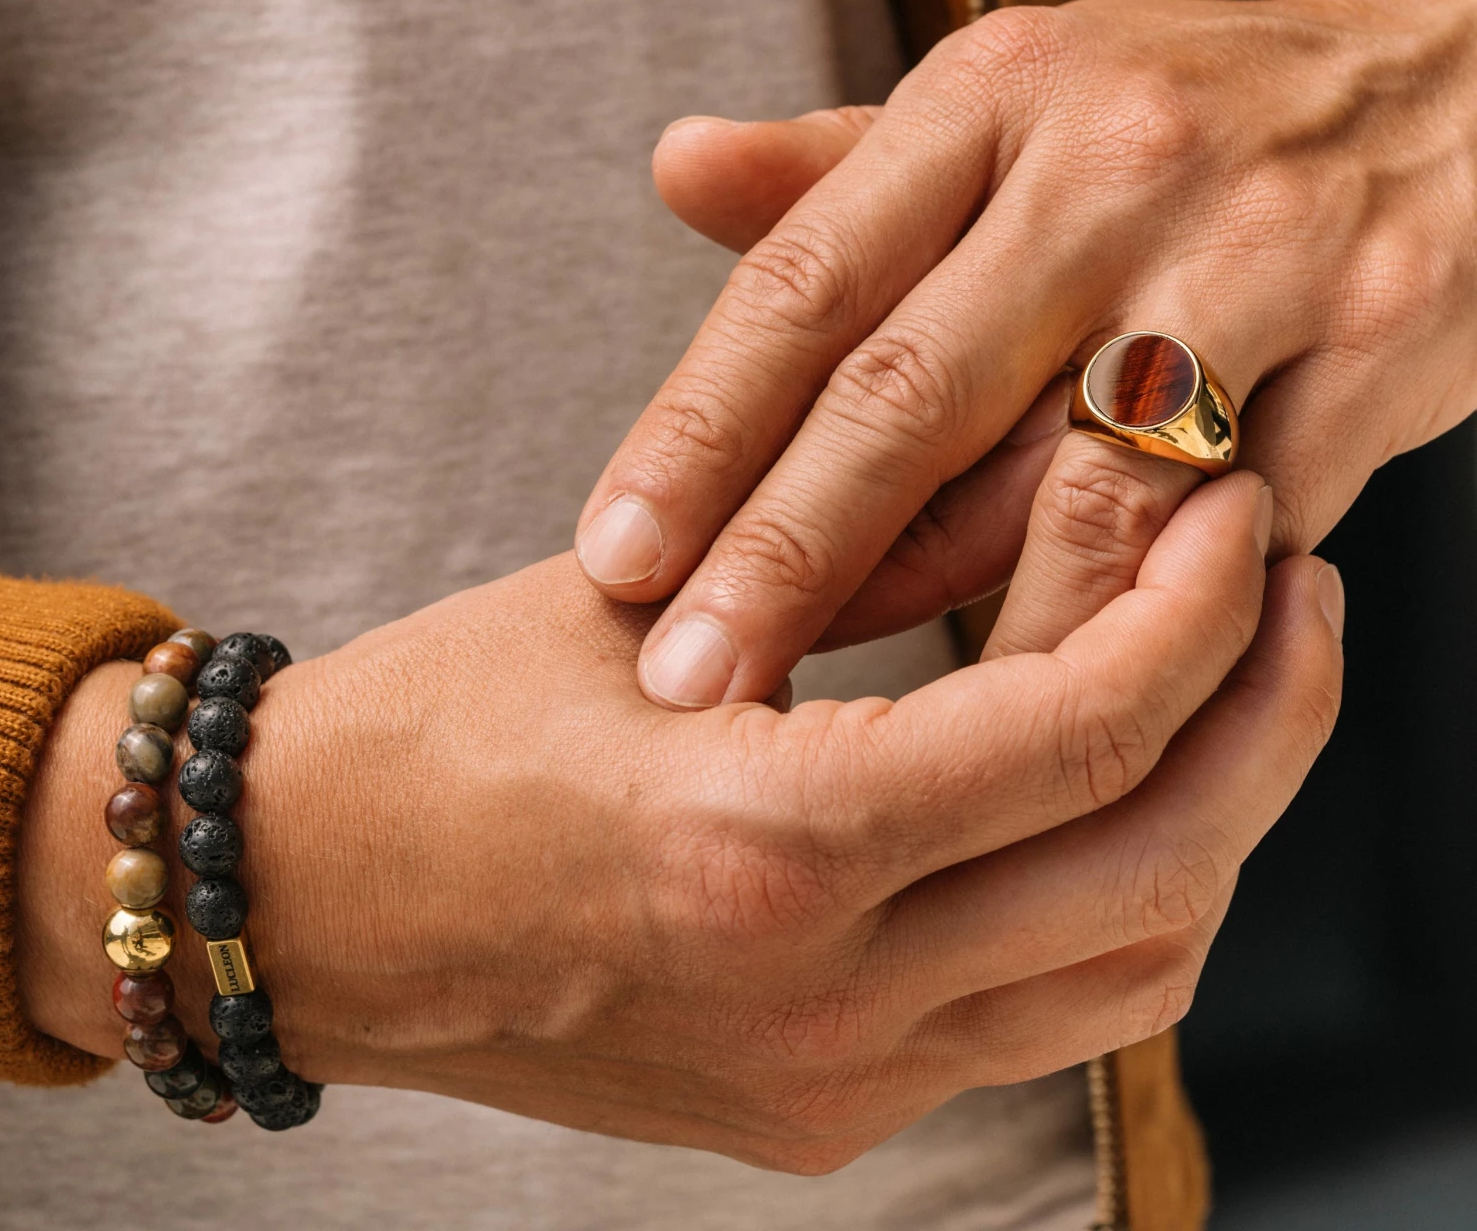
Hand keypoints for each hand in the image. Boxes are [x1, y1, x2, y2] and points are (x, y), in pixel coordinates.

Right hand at [16, 479, 1339, 1170]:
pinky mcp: (811, 1113)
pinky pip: (1040, 1028)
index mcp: (763, 842)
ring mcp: (825, 1080)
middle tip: (1296, 590)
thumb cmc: (436, 727)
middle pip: (1156, 870)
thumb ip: (846, 555)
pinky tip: (1114, 805)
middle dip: (1269, 719)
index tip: (1237, 513)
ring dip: (1216, 822)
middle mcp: (817, 996)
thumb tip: (1028, 486)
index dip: (1194, 613)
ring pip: (1129, 973)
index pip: (1079, 731)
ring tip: (1234, 689)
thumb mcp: (636, 602)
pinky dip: (1115, 911)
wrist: (304, 899)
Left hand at [577, 0, 1476, 706]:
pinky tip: (1031, 697)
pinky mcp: (1370, 360)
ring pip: (1071, 496)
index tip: (618, 556)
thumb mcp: (1006, 98)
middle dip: (787, 558)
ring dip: (945, 626)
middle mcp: (1114, 167)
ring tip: (838, 737)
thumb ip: (838, 165)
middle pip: (913, 393)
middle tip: (688, 682)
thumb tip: (673, 167)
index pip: (808, 279)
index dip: (698, 430)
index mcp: (994, 92)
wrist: (1449, 88)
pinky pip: (1214, 537)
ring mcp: (1255, 262)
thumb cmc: (1173, 118)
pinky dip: (1117, 624)